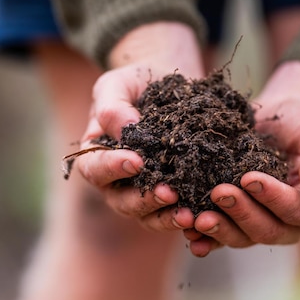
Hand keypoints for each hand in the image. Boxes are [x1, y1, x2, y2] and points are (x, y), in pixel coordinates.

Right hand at [74, 22, 204, 229]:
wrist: (171, 83)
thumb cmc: (137, 82)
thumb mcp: (118, 83)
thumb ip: (113, 106)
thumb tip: (126, 130)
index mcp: (97, 155)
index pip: (95, 169)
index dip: (112, 168)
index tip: (136, 161)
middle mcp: (117, 181)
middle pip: (122, 202)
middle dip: (145, 200)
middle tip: (168, 193)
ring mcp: (145, 191)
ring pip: (149, 216)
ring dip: (168, 217)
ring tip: (189, 214)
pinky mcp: (175, 193)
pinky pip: (177, 213)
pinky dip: (190, 217)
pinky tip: (205, 215)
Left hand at [186, 61, 299, 256]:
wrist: (283, 116)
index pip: (297, 210)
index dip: (273, 198)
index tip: (248, 177)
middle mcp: (292, 223)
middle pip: (268, 230)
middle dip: (242, 213)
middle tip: (219, 192)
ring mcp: (263, 223)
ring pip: (243, 238)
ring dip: (220, 230)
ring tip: (196, 217)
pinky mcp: (238, 219)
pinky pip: (222, 236)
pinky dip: (206, 239)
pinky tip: (188, 234)